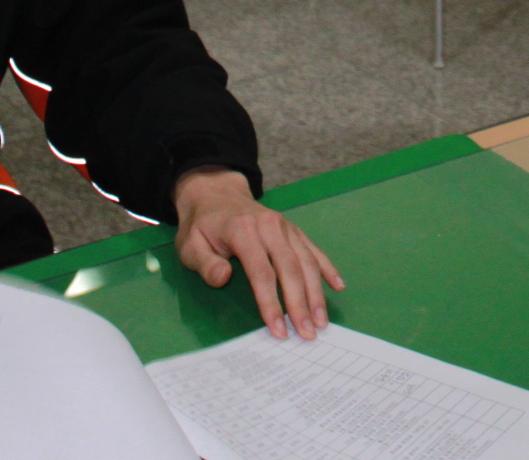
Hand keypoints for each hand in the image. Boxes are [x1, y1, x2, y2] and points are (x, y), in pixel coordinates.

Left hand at [173, 166, 345, 339]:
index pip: (262, 272)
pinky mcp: (293, 229)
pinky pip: (313, 249)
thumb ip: (205, 264)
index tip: (279, 330)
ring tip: (321, 321)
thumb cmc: (202, 226)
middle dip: (300, 304)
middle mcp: (269, 226)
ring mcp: (285, 226)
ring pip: (306, 261)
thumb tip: (224, 279)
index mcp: (243, 231)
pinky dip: (327, 268)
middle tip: (307, 334)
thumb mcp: (190, 245)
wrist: (215, 194)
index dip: (271, 303)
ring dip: (316, 293)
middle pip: (290, 268)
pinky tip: (338, 286)